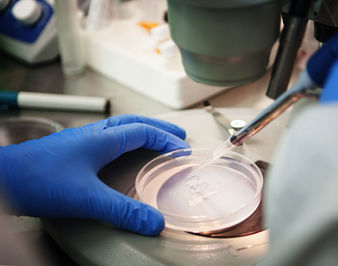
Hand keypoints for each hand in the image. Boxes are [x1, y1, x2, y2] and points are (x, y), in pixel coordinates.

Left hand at [0, 114, 189, 234]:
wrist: (2, 177)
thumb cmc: (39, 180)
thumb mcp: (86, 198)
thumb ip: (122, 211)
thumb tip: (155, 223)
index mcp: (102, 139)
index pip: (143, 132)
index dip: (166, 140)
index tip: (182, 149)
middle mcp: (93, 134)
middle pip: (133, 123)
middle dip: (158, 129)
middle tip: (177, 136)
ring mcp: (80, 140)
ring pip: (118, 128)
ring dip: (140, 131)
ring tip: (154, 140)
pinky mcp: (70, 150)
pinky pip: (105, 137)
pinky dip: (122, 140)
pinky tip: (117, 153)